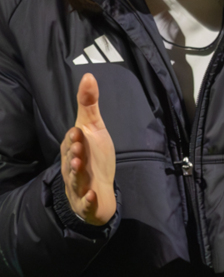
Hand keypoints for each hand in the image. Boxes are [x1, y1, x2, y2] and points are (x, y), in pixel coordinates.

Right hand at [59, 73, 115, 225]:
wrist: (98, 189)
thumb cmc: (94, 156)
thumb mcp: (93, 128)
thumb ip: (89, 104)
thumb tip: (88, 75)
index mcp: (73, 150)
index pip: (72, 143)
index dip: (74, 138)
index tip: (78, 131)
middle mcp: (73, 167)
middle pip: (72, 160)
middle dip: (74, 154)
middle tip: (79, 148)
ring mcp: (78, 185)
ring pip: (76, 180)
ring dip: (77, 174)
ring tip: (82, 166)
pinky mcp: (85, 201)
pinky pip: (85, 201)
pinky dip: (87, 199)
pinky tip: (91, 195)